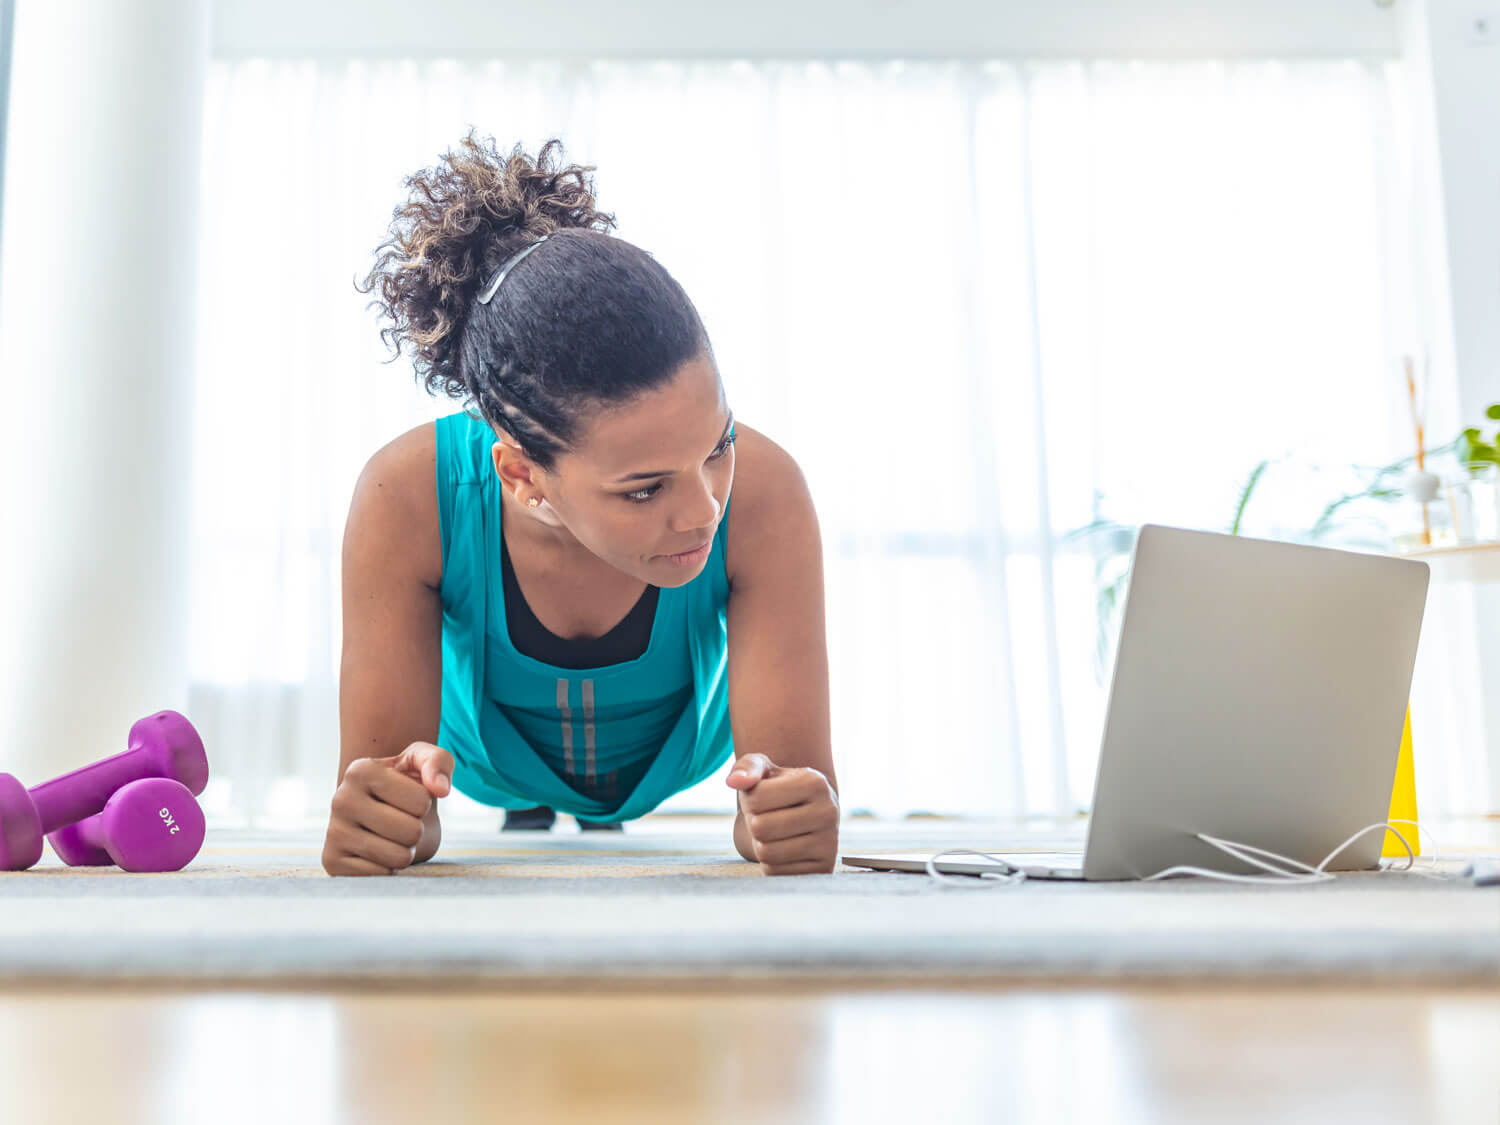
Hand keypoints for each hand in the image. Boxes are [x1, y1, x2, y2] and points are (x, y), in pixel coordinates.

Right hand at [322, 741, 453, 875]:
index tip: (406, 797)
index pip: (421, 802)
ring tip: (391, 835)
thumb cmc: (404, 784)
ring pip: (398, 858)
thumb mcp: (422, 762)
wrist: (378, 811)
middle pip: (412, 832)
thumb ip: (439, 763)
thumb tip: (441, 789)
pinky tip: (376, 852)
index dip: (424, 803)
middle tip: (402, 820)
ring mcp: (334, 833)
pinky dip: (388, 868)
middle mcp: (340, 800)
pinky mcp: (332, 862)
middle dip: (417, 830)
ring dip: (405, 850)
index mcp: (360, 771)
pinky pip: (382, 876)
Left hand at [725, 752, 838, 874]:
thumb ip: (746, 768)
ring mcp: (829, 843)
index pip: (756, 798)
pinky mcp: (823, 868)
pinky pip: (775, 872)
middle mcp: (828, 812)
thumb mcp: (764, 768)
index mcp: (815, 782)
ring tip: (773, 832)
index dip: (749, 799)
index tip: (762, 796)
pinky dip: (770, 862)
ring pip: (766, 852)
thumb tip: (734, 781)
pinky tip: (783, 848)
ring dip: (760, 843)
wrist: (809, 813)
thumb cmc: (780, 788)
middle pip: (760, 827)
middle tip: (765, 816)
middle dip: (753, 822)